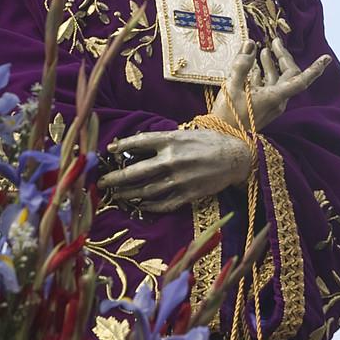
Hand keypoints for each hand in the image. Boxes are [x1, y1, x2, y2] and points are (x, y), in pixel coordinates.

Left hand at [99, 126, 253, 213]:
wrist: (237, 158)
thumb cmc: (212, 142)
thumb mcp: (188, 133)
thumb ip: (165, 140)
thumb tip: (140, 145)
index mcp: (172, 140)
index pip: (139, 142)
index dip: (122, 146)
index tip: (109, 150)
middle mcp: (172, 160)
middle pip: (136, 172)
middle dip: (116, 178)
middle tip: (102, 182)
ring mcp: (179, 180)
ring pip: (146, 191)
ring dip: (128, 194)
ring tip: (116, 195)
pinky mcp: (188, 194)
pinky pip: (163, 204)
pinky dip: (149, 206)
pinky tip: (139, 205)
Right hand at [221, 35, 330, 133]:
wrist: (224, 140)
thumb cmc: (228, 116)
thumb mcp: (232, 87)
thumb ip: (242, 65)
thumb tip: (251, 44)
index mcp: (275, 96)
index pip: (301, 81)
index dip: (315, 69)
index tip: (327, 58)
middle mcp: (278, 101)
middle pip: (289, 74)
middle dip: (282, 56)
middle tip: (274, 41)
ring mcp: (271, 104)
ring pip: (278, 80)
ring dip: (272, 64)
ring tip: (264, 50)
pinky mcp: (263, 107)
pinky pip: (269, 87)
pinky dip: (263, 75)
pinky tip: (255, 67)